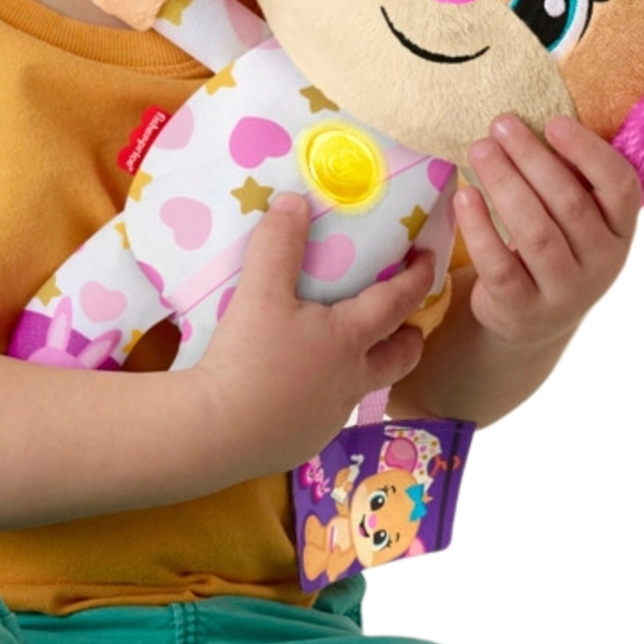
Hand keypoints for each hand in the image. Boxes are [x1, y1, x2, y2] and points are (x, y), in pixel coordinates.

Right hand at [197, 195, 431, 478]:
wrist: (217, 434)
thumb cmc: (247, 360)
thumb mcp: (260, 293)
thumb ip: (278, 245)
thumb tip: (295, 203)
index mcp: (350, 339)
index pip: (400, 301)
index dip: (418, 277)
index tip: (427, 259)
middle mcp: (353, 379)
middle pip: (402, 357)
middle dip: (410, 335)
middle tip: (404, 321)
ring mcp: (332, 415)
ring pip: (365, 388)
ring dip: (368, 367)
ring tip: (347, 351)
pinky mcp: (307, 440)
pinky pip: (327, 414)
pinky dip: (324, 396)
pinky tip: (297, 388)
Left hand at [456, 115, 640, 350]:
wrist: (532, 319)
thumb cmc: (556, 246)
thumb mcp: (578, 218)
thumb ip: (570, 178)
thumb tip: (536, 122)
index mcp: (622, 231)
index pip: (621, 186)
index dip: (589, 151)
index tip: (554, 121)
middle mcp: (602, 263)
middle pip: (569, 202)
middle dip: (531, 158)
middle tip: (500, 125)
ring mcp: (565, 291)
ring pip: (535, 232)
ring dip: (504, 184)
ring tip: (479, 151)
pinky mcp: (523, 309)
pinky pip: (499, 265)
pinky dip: (479, 228)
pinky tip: (464, 196)